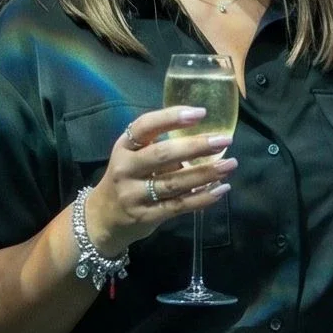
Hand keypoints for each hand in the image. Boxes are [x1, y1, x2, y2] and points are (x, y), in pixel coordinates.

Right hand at [84, 106, 233, 255]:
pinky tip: (221, 190)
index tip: (200, 113)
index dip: (171, 117)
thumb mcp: (132, 158)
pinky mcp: (146, 216)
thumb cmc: (126, 179)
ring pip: (174, 183)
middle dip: (196, 146)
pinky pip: (178, 206)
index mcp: (124, 147)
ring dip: (206, 173)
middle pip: (162, 155)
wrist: (103, 218)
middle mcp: (125, 169)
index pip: (144, 127)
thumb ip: (158, 147)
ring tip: (230, 164)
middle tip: (224, 140)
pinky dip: (202, 198)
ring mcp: (134, 194)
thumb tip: (203, 137)